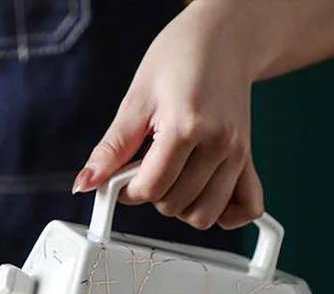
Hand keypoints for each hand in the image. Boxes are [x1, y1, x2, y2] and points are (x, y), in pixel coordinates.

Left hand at [73, 0, 264, 229]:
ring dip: (181, 207)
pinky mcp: (249, 159)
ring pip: (204, 215)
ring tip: (173, 177)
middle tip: (149, 167)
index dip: (127, 191)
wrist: (225, 37)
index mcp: (187, 127)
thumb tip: (85, 184)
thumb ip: (110, 150)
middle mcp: (219, 145)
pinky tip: (203, 195)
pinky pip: (246, 208)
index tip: (123, 176)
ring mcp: (238, 154)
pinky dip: (223, 213)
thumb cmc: (180, 59)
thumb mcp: (135, 101)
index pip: (150, 189)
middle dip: (153, 195)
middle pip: (175, 206)